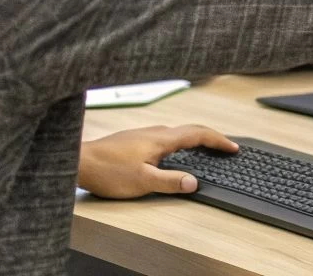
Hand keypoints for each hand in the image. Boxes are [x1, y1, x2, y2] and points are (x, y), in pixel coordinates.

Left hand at [77, 125, 237, 198]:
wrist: (79, 161)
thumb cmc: (108, 170)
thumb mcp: (142, 182)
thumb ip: (170, 182)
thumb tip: (194, 182)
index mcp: (162, 140)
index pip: (198, 134)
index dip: (218, 140)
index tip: (233, 147)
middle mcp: (155, 132)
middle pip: (191, 130)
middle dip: (211, 137)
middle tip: (225, 147)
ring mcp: (144, 134)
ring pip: (178, 133)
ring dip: (196, 138)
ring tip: (206, 148)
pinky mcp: (135, 140)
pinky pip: (166, 137)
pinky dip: (180, 142)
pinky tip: (175, 153)